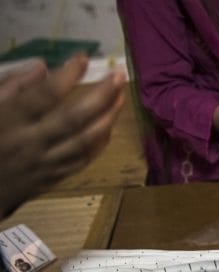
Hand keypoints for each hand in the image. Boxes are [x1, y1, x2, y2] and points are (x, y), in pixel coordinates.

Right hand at [0, 54, 125, 216]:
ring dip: (108, 118)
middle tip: (119, 76)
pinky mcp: (52, 179)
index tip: (84, 58)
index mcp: (9, 121)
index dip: (67, 76)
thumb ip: (11, 86)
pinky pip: (82, 161)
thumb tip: (42, 67)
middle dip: (101, 96)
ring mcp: (44, 163)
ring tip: (121, 97)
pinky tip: (109, 127)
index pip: (44, 96)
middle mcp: (30, 143)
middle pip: (73, 119)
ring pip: (84, 142)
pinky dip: (99, 144)